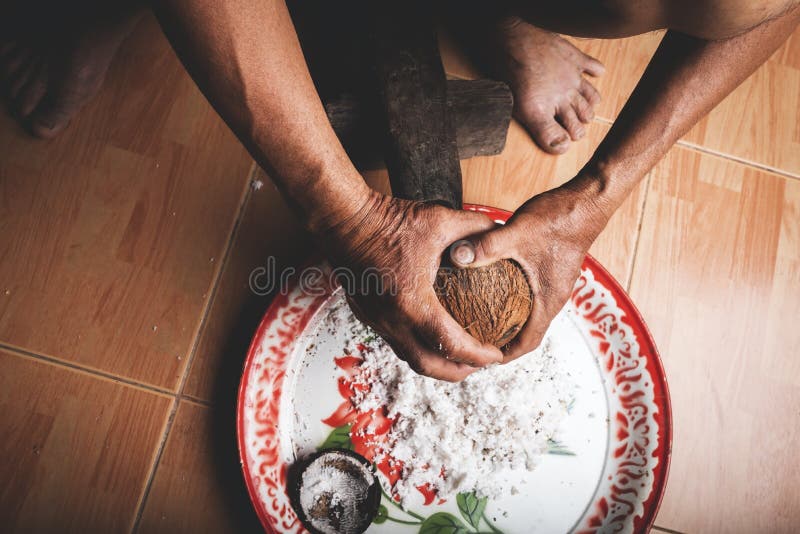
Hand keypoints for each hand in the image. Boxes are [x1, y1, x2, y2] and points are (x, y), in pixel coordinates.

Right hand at [319, 190, 503, 380]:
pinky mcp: (366, 314)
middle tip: (479, 364)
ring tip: (458, 355)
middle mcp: (392, 319)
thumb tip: (503, 232)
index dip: (479, 356)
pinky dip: (417, 346)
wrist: (343, 219)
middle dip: (458, 371)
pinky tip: (430, 335)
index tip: (496, 354)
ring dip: (436, 362)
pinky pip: (395, 341)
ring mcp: (376, 319)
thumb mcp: (440, 220)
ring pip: (409, 356)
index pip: (452, 345)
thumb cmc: (388, 220)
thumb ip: (476, 228)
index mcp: (413, 302)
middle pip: (429, 366)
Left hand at [451, 178, 610, 361]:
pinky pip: (529, 297)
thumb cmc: (559, 218)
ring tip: (479, 321)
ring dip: (507, 323)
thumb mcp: (518, 232)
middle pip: (527, 333)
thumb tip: (456, 257)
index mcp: (549, 299)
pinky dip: (512, 303)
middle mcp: (554, 297)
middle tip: (473, 342)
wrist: (588, 200)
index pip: (528, 343)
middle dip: (502, 342)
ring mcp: (553, 284)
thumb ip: (487, 246)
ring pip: (529, 315)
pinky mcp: (550, 270)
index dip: (505, 355)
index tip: (482, 360)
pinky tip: (490, 290)